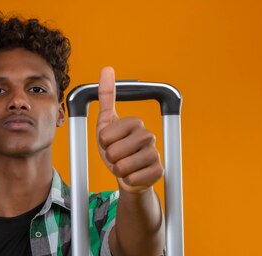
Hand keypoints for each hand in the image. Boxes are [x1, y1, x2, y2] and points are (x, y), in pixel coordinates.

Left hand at [97, 67, 163, 193]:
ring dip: (119, 170)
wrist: (128, 173)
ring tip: (124, 166)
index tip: (110, 143)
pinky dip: (128, 180)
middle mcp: (148, 135)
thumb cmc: (116, 147)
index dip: (103, 144)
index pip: (105, 136)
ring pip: (123, 166)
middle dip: (110, 158)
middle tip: (117, 157)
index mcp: (135, 122)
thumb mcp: (106, 123)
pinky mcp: (158, 171)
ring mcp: (155, 153)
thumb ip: (106, 97)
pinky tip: (134, 175)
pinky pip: (133, 179)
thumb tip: (107, 69)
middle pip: (114, 152)